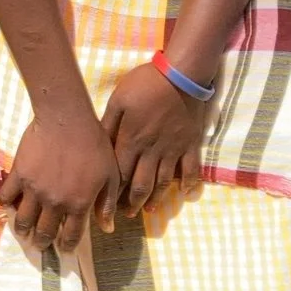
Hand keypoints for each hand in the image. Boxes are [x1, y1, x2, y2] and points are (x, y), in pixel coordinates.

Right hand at [0, 114, 120, 254]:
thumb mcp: (110, 175)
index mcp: (79, 204)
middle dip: (43, 242)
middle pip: (45, 231)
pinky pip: (6, 196)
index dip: (68, 245)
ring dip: (23, 229)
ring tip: (23, 231)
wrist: (66, 120)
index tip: (64, 249)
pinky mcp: (18, 174)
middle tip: (40, 245)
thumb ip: (108, 204)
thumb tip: (107, 229)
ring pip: (23, 219)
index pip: (72, 235)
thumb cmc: (94, 145)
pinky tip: (10, 204)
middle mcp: (54, 202)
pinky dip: (6, 203)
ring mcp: (34, 190)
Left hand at [101, 63, 206, 213]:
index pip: (119, 174)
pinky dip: (189, 185)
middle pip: (141, 184)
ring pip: (163, 182)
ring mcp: (173, 150)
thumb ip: (108, 125)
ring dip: (155, 198)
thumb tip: (99, 147)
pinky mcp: (190, 145)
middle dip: (131, 202)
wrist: (180, 75)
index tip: (106, 205)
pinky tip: (186, 196)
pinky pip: (191, 170)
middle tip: (125, 215)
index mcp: (132, 140)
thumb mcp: (117, 100)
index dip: (112, 193)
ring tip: (146, 210)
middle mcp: (152, 151)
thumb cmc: (145, 84)